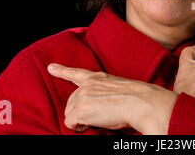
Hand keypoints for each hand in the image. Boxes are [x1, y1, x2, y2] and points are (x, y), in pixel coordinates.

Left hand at [47, 64, 177, 133]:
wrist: (142, 103)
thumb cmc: (138, 99)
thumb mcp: (119, 90)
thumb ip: (104, 93)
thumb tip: (98, 107)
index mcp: (99, 78)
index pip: (77, 73)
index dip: (62, 70)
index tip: (51, 67)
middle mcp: (88, 84)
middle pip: (72, 102)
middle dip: (82, 112)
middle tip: (102, 116)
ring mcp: (82, 95)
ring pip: (70, 114)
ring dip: (82, 120)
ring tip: (101, 119)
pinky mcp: (80, 109)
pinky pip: (71, 124)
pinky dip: (80, 128)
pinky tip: (95, 124)